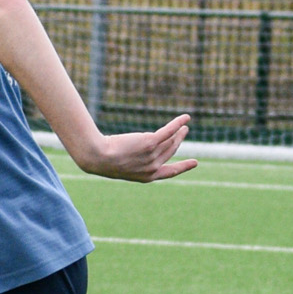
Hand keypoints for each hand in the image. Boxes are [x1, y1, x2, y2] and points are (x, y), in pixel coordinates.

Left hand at [73, 114, 196, 182]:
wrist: (98, 157)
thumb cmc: (103, 160)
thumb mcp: (123, 163)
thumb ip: (135, 159)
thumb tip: (139, 150)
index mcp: (147, 176)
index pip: (170, 172)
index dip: (183, 167)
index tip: (194, 162)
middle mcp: (153, 167)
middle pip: (171, 151)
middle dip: (179, 141)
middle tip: (184, 132)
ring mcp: (152, 155)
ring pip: (171, 141)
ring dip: (179, 131)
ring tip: (184, 125)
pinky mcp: (150, 142)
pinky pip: (168, 131)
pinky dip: (178, 123)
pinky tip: (185, 117)